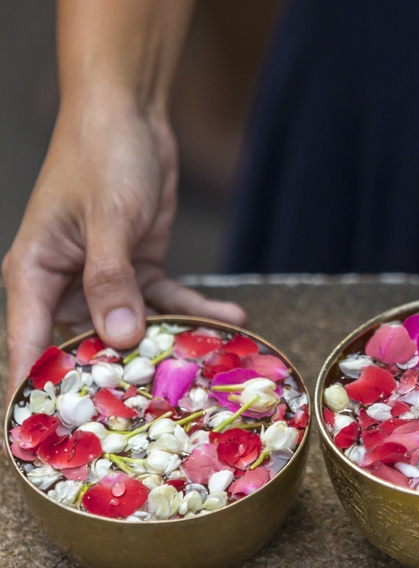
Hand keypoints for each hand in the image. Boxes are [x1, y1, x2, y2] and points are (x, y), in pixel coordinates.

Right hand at [3, 96, 245, 400]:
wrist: (130, 116)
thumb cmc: (101, 157)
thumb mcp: (108, 219)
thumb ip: (112, 280)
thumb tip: (118, 339)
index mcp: (34, 275)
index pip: (26, 347)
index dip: (30, 395)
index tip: (39, 442)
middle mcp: (66, 285)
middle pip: (83, 348)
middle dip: (115, 381)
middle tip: (152, 421)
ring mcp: (104, 280)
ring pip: (132, 331)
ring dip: (167, 348)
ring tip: (204, 376)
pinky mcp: (139, 269)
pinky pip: (168, 301)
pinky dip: (197, 310)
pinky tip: (234, 319)